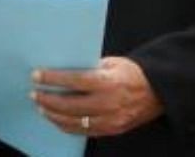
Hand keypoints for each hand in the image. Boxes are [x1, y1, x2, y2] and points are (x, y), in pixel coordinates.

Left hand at [32, 56, 162, 136]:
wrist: (159, 92)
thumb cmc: (133, 73)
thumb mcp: (112, 62)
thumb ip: (89, 67)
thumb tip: (64, 68)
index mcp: (108, 82)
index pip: (73, 81)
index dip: (52, 79)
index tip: (36, 75)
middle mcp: (108, 103)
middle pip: (69, 105)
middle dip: (47, 99)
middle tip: (34, 93)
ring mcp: (110, 120)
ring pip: (74, 122)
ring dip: (54, 115)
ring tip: (41, 107)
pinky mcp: (112, 130)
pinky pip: (84, 132)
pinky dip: (67, 126)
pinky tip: (57, 119)